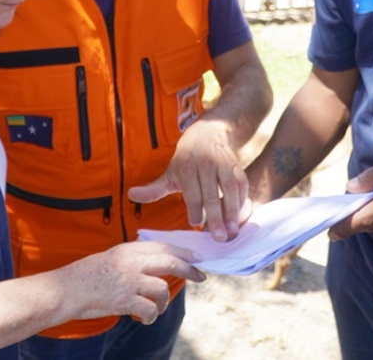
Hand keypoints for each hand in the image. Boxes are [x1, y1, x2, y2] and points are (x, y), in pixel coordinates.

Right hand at [64, 241, 205, 324]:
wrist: (64, 291)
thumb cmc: (85, 276)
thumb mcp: (110, 258)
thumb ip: (132, 259)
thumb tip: (156, 265)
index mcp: (127, 249)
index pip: (162, 246)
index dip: (183, 251)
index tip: (196, 256)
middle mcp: (130, 262)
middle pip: (169, 261)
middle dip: (189, 269)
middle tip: (201, 276)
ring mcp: (128, 280)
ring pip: (162, 288)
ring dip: (164, 302)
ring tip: (156, 309)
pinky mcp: (124, 300)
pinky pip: (150, 308)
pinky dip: (152, 315)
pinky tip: (146, 318)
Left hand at [128, 120, 249, 241]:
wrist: (207, 134)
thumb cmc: (185, 161)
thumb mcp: (169, 173)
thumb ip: (154, 189)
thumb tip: (131, 195)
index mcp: (186, 167)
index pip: (191, 192)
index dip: (194, 209)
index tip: (196, 225)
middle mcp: (205, 164)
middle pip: (211, 194)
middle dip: (215, 217)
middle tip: (219, 238)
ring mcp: (223, 164)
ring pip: (229, 190)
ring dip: (232, 211)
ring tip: (233, 231)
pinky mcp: (236, 166)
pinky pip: (241, 185)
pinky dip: (241, 201)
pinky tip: (240, 217)